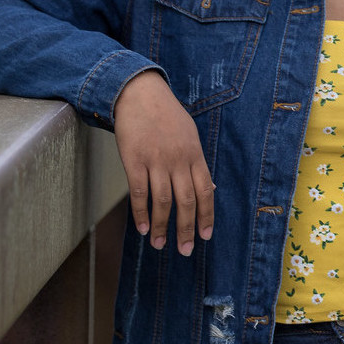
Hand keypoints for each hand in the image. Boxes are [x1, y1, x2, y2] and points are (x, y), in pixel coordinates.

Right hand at [113, 70, 214, 255]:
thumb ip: (196, 161)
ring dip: (163, 227)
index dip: (206, 216)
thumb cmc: (165, 115)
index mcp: (194, 154)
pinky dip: (141, 213)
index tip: (206, 236)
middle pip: (187, 201)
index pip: (205, 191)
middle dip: (187, 229)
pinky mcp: (134, 160)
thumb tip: (209, 188)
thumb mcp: (189, 134)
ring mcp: (156, 160)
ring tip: (160, 245)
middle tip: (185, 250)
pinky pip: (139, 193)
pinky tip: (143, 228)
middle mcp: (178, 159)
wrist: (139, 93)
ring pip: (163, 201)